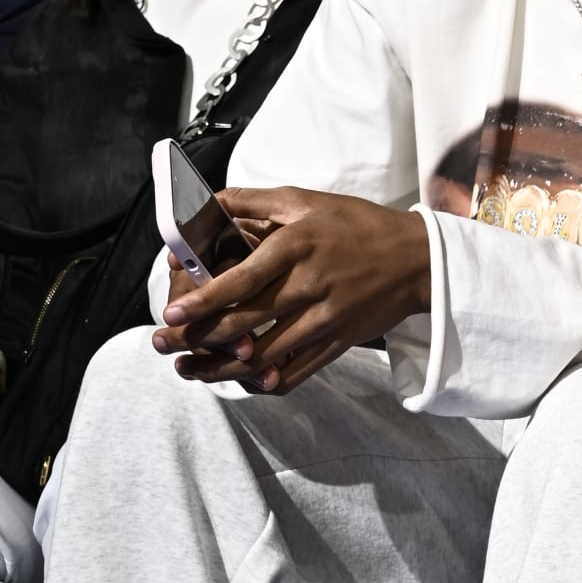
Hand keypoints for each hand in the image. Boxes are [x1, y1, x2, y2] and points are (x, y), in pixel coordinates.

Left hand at [153, 188, 430, 394]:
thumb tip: (208, 204)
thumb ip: (254, 202)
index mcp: (297, 247)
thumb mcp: (306, 201)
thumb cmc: (357, 225)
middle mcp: (310, 286)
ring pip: (265, 355)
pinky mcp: (339, 342)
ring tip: (189, 369)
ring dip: (221, 368)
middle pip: (244, 323)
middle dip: (197, 339)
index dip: (204, 300)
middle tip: (163, 345)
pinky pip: (297, 372)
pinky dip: (266, 381)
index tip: (172, 314)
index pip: (242, 280)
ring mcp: (326, 319)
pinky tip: (243, 382)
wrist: (417, 260)